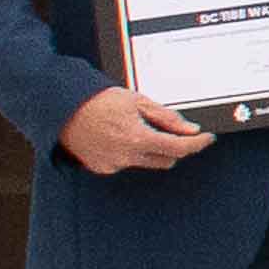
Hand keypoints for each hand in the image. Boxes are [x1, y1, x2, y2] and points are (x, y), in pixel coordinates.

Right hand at [57, 86, 210, 174]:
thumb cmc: (98, 100)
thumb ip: (167, 117)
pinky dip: (130, 152)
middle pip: (167, 159)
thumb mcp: (138, 101)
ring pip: (147, 162)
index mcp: (138, 138)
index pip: (179, 148)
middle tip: (174, 131)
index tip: (207, 139)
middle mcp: (127, 156)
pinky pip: (127, 163)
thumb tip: (190, 129)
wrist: (62, 109)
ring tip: (136, 128)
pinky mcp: (103, 168)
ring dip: (152, 150)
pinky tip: (118, 136)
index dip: (197, 144)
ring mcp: (114, 164)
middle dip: (175, 147)